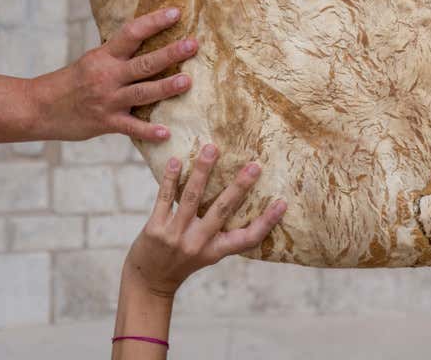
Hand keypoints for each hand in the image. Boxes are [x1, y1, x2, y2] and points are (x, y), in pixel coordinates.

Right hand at [31, 7, 196, 141]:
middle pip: (143, 63)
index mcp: (104, 56)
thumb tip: (148, 39)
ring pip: (142, 92)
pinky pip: (131, 127)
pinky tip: (166, 133)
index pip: (132, 33)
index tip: (176, 12)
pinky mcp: (105, 122)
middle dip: (170, 53)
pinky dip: (148, 131)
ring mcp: (107, 100)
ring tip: (187, 82)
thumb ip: (118, 55)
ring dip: (166, 87)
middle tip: (193, 45)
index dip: (154, 22)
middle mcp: (107, 76)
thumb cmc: (70, 82)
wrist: (38, 108)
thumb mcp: (92, 61)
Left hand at [122, 145, 286, 298]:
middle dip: (239, 187)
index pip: (247, 239)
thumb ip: (221, 232)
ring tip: (211, 148)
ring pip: (192, 198)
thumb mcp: (207, 254)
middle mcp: (197, 244)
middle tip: (255, 165)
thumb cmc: (183, 262)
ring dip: (203, 171)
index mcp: (215, 251)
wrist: (148, 281)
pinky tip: (177, 160)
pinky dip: (171, 178)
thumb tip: (240, 198)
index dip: (266, 222)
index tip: (282, 203)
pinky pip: (165, 198)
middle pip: (222, 211)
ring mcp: (175, 235)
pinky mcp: (155, 228)